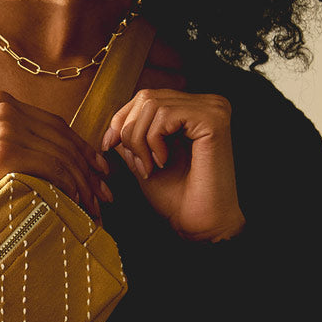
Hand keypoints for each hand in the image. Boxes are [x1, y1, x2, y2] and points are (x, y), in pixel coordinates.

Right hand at [0, 90, 112, 253]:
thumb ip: (8, 143)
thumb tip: (46, 162)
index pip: (56, 125)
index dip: (82, 150)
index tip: (99, 173)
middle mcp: (4, 109)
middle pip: (64, 139)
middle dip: (90, 169)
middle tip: (106, 195)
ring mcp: (3, 129)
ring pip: (62, 156)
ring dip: (84, 185)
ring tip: (94, 209)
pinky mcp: (2, 154)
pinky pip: (52, 170)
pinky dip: (71, 190)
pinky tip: (77, 207)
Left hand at [102, 89, 245, 241]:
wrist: (198, 224)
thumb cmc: (176, 198)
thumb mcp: (143, 159)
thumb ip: (131, 137)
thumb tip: (113, 122)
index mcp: (194, 110)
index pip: (147, 97)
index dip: (121, 119)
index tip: (108, 145)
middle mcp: (208, 104)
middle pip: (146, 97)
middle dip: (129, 132)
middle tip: (137, 164)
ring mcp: (213, 108)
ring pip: (152, 105)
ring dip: (139, 140)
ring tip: (149, 167)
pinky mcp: (214, 118)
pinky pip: (165, 115)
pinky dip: (154, 140)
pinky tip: (162, 162)